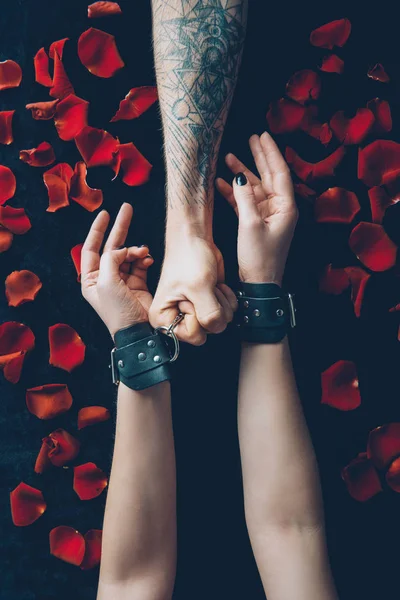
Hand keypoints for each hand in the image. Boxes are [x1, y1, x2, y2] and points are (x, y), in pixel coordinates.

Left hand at [81, 203, 153, 338]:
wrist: (138, 331)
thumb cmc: (118, 311)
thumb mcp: (106, 282)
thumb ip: (111, 259)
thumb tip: (121, 249)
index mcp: (91, 279)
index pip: (91, 248)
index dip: (97, 230)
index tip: (105, 213)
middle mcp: (105, 278)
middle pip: (111, 247)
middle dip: (120, 228)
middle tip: (127, 209)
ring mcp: (122, 280)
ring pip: (129, 255)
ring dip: (136, 250)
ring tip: (142, 253)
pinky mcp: (138, 284)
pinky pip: (140, 264)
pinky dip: (144, 259)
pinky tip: (147, 260)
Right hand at [149, 231, 236, 344]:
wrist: (194, 239)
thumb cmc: (188, 258)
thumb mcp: (199, 287)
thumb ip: (209, 314)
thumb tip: (218, 326)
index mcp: (163, 320)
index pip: (194, 336)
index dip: (200, 316)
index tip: (191, 297)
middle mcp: (177, 320)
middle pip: (209, 331)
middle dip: (213, 308)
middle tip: (201, 289)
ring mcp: (194, 314)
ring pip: (221, 323)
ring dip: (221, 301)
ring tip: (208, 285)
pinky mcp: (208, 306)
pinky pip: (228, 313)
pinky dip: (227, 298)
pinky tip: (215, 286)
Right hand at [216, 132, 297, 284]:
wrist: (259, 283)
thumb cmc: (259, 257)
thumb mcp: (250, 224)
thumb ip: (244, 197)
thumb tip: (239, 176)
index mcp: (285, 206)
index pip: (279, 172)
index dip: (270, 153)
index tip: (263, 136)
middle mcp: (279, 208)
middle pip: (269, 176)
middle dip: (259, 157)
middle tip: (251, 138)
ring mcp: (267, 215)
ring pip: (255, 188)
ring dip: (242, 174)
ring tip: (229, 157)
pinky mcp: (256, 223)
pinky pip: (245, 202)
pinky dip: (234, 193)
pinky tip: (221, 182)